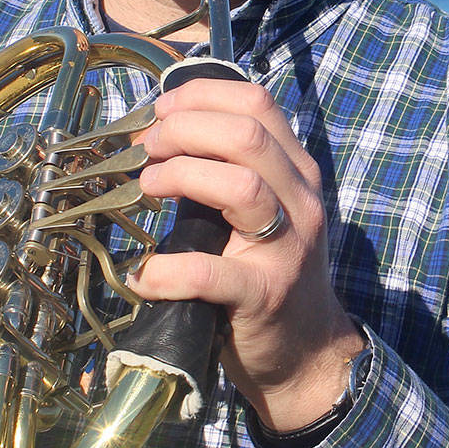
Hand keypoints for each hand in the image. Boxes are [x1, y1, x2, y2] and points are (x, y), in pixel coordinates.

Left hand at [128, 77, 364, 432]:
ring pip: (241, 185)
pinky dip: (166, 270)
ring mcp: (287, 248)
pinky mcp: (263, 296)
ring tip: (146, 187)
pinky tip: (143, 274)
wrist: (305, 351)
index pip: (257, 102)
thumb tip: (156, 134)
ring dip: (180, 175)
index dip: (201, 96)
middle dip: (184, 130)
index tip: (161, 111)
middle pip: (247, 135)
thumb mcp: (259, 212)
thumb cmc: (266, 272)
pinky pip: (210, 273)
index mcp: (296, 172)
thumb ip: (223, 171)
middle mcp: (300, 201)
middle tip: (147, 149)